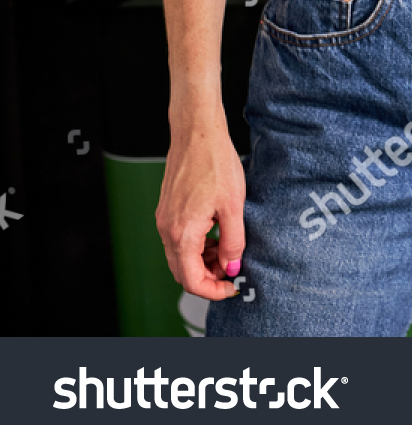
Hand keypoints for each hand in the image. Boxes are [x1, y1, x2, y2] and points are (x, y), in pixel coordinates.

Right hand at [156, 113, 245, 300]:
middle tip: (232, 270)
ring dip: (202, 262)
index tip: (232, 287)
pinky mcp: (167, 211)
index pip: (191, 280)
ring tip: (228, 251)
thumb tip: (231, 266)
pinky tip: (216, 235)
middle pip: (182, 272)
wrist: (197, 134)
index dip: (213, 290)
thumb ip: (233, 241)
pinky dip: (196, 246)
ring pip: (180, 257)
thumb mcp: (234, 206)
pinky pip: (178, 240)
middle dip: (208, 277)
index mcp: (182, 233)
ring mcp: (164, 220)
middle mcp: (167, 230)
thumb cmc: (215, 163)